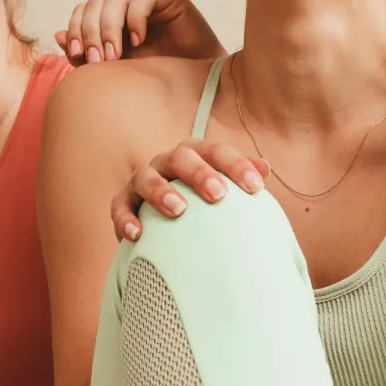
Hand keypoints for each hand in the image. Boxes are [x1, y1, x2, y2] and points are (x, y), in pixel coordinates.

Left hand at [55, 0, 222, 65]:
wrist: (190, 80)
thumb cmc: (152, 74)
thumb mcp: (113, 68)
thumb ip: (86, 55)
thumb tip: (56, 35)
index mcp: (106, 15)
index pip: (81, 12)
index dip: (76, 30)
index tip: (79, 55)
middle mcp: (122, 2)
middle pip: (94, 4)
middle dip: (92, 33)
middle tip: (99, 61)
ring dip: (110, 28)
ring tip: (116, 55)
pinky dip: (135, 19)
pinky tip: (138, 41)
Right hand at [111, 138, 269, 241]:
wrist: (160, 218)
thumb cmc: (200, 202)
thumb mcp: (221, 187)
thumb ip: (241, 177)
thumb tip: (265, 167)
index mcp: (195, 155)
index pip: (216, 151)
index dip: (236, 165)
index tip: (256, 187)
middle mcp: (167, 162)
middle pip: (182, 157)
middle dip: (200, 173)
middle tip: (218, 194)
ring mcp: (142, 180)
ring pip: (147, 177)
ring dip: (161, 191)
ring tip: (179, 210)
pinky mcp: (122, 202)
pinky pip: (120, 207)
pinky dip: (126, 219)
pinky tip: (137, 234)